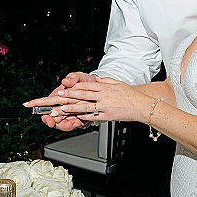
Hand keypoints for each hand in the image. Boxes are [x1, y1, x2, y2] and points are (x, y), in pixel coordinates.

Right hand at [25, 72, 93, 130]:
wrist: (96, 86)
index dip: (46, 117)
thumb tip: (65, 81)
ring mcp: (70, 114)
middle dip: (58, 124)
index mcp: (57, 97)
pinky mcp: (79, 117)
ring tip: (76, 122)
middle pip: (55, 120)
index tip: (50, 121)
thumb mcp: (79, 77)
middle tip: (62, 123)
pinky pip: (76, 124)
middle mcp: (62, 107)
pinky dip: (78, 124)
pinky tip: (81, 121)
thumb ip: (73, 78)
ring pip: (65, 124)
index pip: (46, 108)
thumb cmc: (84, 81)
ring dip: (69, 125)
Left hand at [26, 77, 154, 124]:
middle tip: (56, 98)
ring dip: (71, 108)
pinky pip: (94, 116)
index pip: (84, 86)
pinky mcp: (108, 116)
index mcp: (104, 87)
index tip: (62, 89)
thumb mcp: (116, 83)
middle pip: (81, 95)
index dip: (72, 88)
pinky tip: (75, 118)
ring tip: (61, 109)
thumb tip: (95, 79)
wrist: (141, 104)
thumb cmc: (129, 94)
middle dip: (67, 97)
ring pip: (85, 106)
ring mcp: (105, 106)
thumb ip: (104, 81)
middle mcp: (103, 96)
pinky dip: (84, 117)